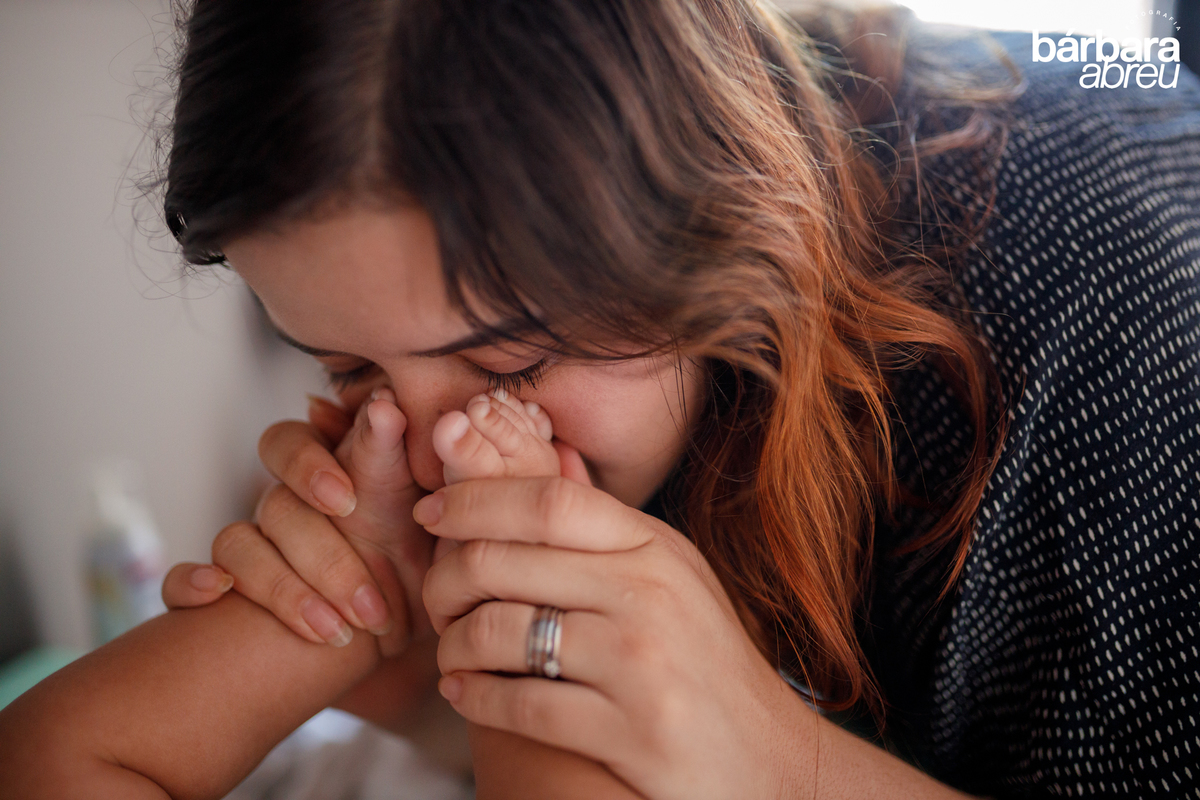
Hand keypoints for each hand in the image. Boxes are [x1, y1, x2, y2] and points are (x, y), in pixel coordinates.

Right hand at [164, 386, 433, 655]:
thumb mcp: (432, 513)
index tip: (347, 499)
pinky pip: (179, 581)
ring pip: (237, 546)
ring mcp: (251, 545)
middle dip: (321, 555)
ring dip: (286, 592)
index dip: (309, 466)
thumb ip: (410, 456)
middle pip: (273, 504)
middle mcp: (284, 500)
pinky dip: (189, 585)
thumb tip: (385, 403)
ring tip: (342, 632)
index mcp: (329, 468)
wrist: (403, 629)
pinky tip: (214, 597)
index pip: (291, 443)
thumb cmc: (421, 559)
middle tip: (367, 598)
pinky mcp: (225, 593)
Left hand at [418, 477, 815, 799]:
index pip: (549, 499)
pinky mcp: (630, 732)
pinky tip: (466, 694)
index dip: (475, 498)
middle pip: (505, 560)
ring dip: (452, 644)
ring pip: (499, 632)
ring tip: (450, 653)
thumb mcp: (674, 576)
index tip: (431, 510)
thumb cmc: (705, 662)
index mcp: (656, 548)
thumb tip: (546, 459)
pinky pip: (520, 704)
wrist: (768, 758)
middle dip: (445, 576)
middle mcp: (649, 595)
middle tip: (433, 596)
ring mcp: (640, 665)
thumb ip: (609, 530)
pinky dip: (475, 698)